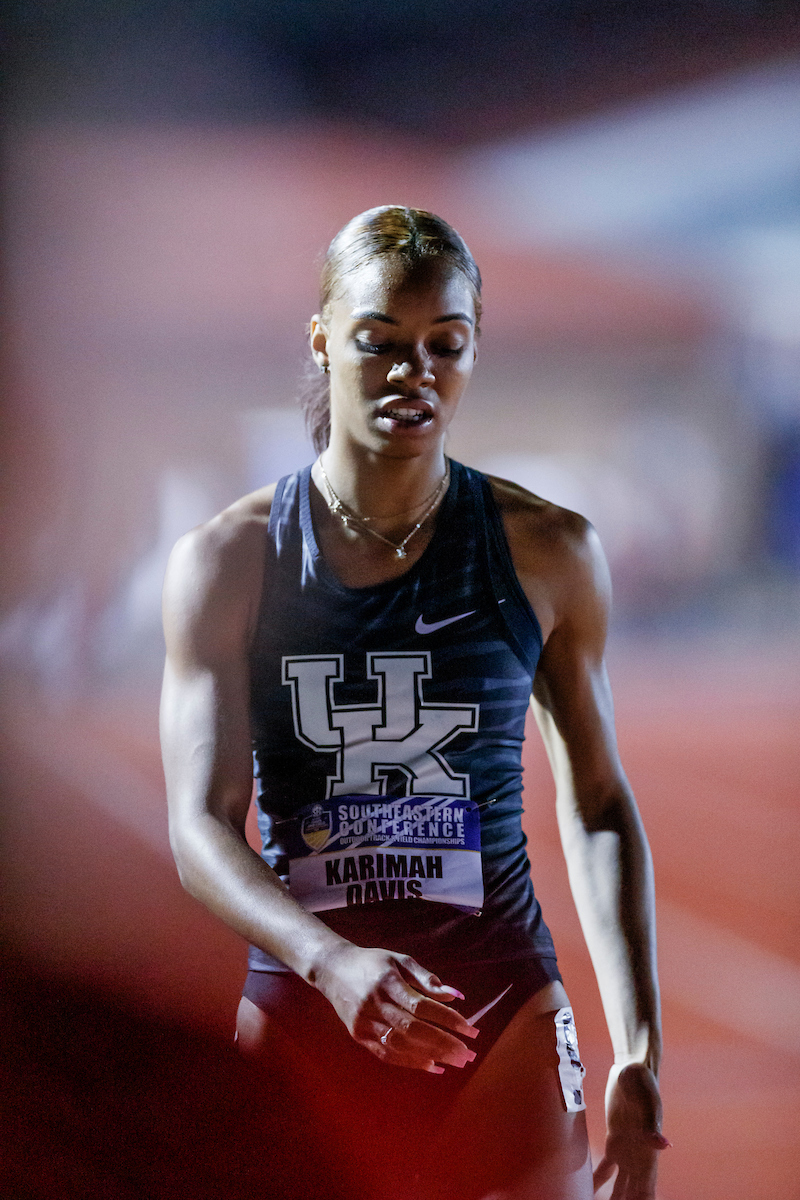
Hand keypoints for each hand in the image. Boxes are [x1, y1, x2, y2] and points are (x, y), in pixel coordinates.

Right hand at [311, 942, 478, 1072]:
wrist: (332, 969)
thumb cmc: (372, 962)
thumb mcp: (399, 960)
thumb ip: (426, 978)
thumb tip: (456, 995)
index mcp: (387, 981)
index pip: (421, 1005)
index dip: (447, 1019)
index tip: (471, 1030)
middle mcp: (374, 1003)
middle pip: (413, 1029)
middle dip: (444, 1044)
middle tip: (468, 1054)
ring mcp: (364, 1022)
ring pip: (400, 1045)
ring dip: (431, 1056)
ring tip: (456, 1062)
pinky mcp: (358, 1036)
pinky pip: (386, 1054)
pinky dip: (410, 1062)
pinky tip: (432, 1066)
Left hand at [593, 1062, 669, 1197]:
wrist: (633, 1070)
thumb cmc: (644, 1084)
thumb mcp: (648, 1103)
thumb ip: (653, 1125)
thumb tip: (663, 1145)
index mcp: (648, 1154)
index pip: (646, 1189)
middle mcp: (638, 1157)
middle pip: (632, 1192)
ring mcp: (626, 1151)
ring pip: (619, 1186)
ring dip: (612, 1198)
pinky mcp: (613, 1141)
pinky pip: (604, 1168)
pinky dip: (596, 1180)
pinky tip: (586, 1190)